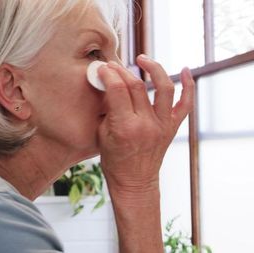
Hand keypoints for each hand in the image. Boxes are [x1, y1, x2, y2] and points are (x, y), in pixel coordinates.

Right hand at [97, 55, 194, 199]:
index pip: (118, 90)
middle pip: (137, 86)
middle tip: (113, 66)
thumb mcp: (102, 134)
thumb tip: (108, 85)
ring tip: (143, 59)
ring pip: (164, 88)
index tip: (102, 68)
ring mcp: (163, 126)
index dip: (108, 74)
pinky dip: (188, 86)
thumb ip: (107, 109)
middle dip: (123, 71)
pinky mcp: (172, 128)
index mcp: (125, 127)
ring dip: (154, 69)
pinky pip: (185, 104)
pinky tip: (185, 70)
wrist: (134, 182)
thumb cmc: (114, 161)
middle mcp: (146, 125)